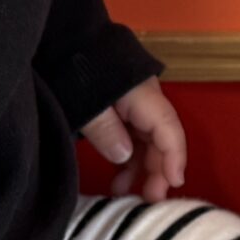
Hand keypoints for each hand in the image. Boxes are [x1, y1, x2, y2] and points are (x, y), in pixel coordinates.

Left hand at [80, 77, 186, 202]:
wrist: (64, 40)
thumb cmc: (75, 68)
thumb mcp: (86, 101)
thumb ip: (104, 129)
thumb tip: (124, 157)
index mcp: (142, 95)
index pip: (168, 129)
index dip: (174, 157)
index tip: (172, 183)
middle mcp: (144, 101)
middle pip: (161, 138)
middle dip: (157, 170)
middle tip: (148, 199)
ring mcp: (133, 106)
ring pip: (147, 142)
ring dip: (141, 168)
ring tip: (124, 195)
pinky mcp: (121, 111)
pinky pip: (133, 139)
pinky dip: (129, 160)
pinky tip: (118, 179)